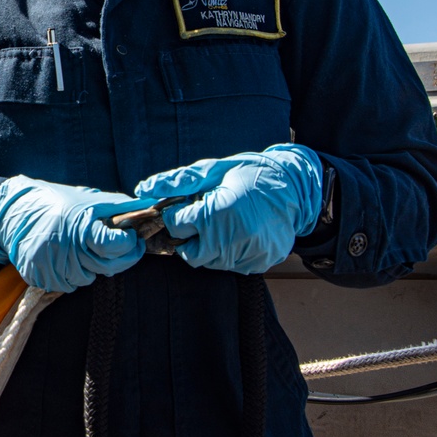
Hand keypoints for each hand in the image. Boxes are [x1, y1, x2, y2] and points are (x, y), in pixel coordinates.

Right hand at [0, 176, 146, 292]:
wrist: (17, 210)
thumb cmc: (60, 202)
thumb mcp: (90, 198)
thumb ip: (120, 206)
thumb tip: (153, 207)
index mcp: (80, 225)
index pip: (112, 245)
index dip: (128, 244)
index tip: (131, 239)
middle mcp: (64, 245)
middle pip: (105, 267)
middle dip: (117, 260)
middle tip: (117, 249)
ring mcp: (49, 263)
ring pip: (86, 280)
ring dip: (90, 268)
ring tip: (83, 250)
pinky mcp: (36, 274)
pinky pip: (65, 286)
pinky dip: (69, 276)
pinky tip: (65, 258)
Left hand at [134, 144, 322, 274]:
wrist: (294, 187)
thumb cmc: (250, 174)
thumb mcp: (213, 170)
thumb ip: (177, 182)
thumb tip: (143, 188)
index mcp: (217, 212)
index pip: (176, 225)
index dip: (176, 215)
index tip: (184, 207)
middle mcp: (231, 239)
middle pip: (188, 252)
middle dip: (188, 237)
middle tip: (199, 219)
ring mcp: (247, 254)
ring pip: (208, 261)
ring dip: (207, 245)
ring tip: (221, 223)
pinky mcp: (258, 263)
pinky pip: (229, 265)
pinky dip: (226, 253)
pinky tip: (236, 233)